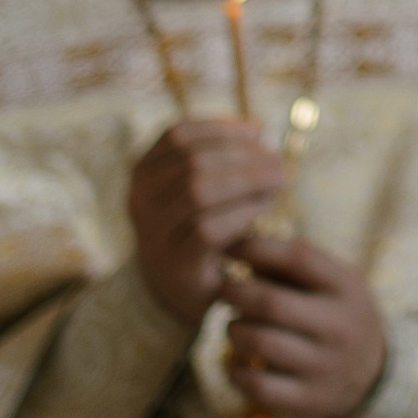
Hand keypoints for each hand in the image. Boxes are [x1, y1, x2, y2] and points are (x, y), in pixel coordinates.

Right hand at [129, 116, 285, 327]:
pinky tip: (263, 210)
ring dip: (247, 181)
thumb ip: (221, 156)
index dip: (222, 129)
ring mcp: (152, 232)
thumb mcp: (200, 186)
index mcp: (142, 172)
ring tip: (277, 184)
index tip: (259, 133)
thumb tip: (256, 127)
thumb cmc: (197, 226)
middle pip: (193, 160)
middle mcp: (139, 199)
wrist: (178, 289)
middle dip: (243, 156)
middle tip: (279, 164)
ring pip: (198, 190)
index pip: (178, 135)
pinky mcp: (175, 263)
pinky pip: (209, 230)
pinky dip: (242, 214)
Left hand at [222, 229, 390, 417]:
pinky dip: (235, 371)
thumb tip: (238, 244)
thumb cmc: (338, 315)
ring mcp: (326, 367)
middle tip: (222, 290)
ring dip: (234, 330)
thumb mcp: (334, 282)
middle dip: (235, 292)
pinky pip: (258, 386)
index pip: (299, 258)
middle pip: (271, 303)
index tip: (230, 248)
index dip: (257, 248)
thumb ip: (294, 264)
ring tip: (233, 326)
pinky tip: (235, 362)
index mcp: (348, 288)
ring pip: (259, 343)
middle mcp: (341, 326)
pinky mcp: (310, 400)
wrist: (374, 374)